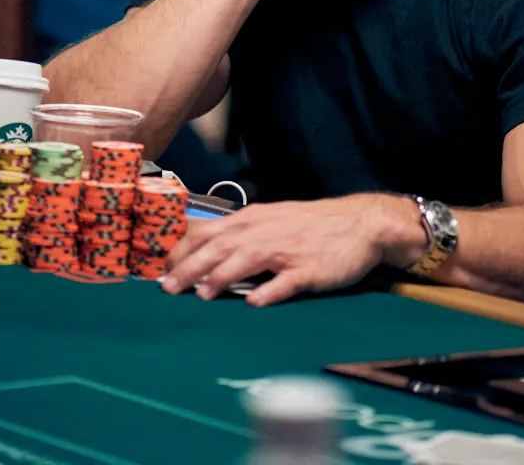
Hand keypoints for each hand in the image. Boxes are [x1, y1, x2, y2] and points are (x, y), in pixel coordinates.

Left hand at [161, 194, 406, 306]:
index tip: (163, 270)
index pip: (210, 233)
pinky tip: (255, 303)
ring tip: (203, 295)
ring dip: (223, 277)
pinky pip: (286, 281)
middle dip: (192, 268)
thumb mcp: (273, 220)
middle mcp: (266, 231)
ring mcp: (288, 250)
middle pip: (221, 247)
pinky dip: (269, 291)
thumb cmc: (312, 225)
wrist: (359, 223)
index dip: (185, 251)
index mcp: (254, 220)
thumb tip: (207, 254)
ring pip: (248, 260)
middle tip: (168, 288)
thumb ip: (242, 236)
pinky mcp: (310, 269)